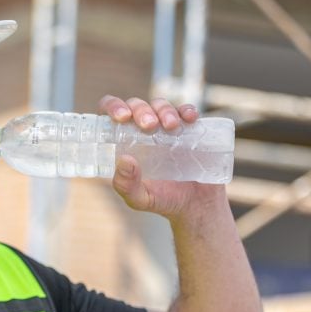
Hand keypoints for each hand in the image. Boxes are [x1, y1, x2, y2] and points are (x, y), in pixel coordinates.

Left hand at [99, 95, 222, 217]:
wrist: (197, 206)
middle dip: (141, 110)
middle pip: (137, 105)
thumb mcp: (140, 199)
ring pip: (160, 105)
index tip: (122, 117)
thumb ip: (127, 185)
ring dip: (164, 110)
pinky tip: (189, 118)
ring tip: (171, 127)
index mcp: (126, 142)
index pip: (112, 114)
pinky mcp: (190, 129)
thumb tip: (124, 160)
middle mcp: (144, 131)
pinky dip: (187, 110)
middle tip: (149, 126)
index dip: (113, 107)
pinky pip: (187, 111)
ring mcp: (167, 128)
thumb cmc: (164, 200)